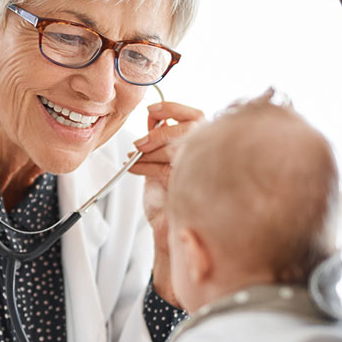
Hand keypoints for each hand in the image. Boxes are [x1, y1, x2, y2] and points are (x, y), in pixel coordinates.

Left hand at [130, 100, 204, 301]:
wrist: (168, 232)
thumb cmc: (168, 201)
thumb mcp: (160, 160)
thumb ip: (160, 138)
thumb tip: (153, 116)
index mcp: (203, 145)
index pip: (194, 115)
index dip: (173, 109)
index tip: (152, 111)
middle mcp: (207, 156)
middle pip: (190, 125)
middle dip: (160, 131)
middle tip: (140, 142)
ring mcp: (200, 171)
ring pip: (178, 145)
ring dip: (150, 149)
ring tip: (134, 157)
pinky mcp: (188, 186)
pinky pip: (164, 166)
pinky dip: (143, 166)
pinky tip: (134, 168)